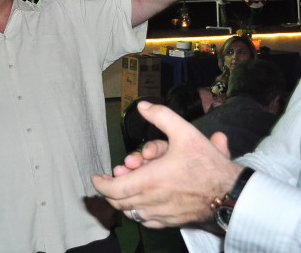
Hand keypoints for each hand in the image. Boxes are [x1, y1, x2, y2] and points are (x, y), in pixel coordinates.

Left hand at [91, 100, 242, 228]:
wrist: (232, 194)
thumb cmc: (207, 165)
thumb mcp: (186, 133)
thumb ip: (162, 116)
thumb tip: (142, 106)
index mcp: (149, 181)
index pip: (113, 189)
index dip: (100, 184)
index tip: (96, 177)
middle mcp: (150, 201)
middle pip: (118, 202)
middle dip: (109, 190)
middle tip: (110, 179)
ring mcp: (160, 214)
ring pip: (130, 212)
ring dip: (123, 200)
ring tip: (123, 187)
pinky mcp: (170, 222)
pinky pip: (145, 221)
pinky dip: (137, 212)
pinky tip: (140, 202)